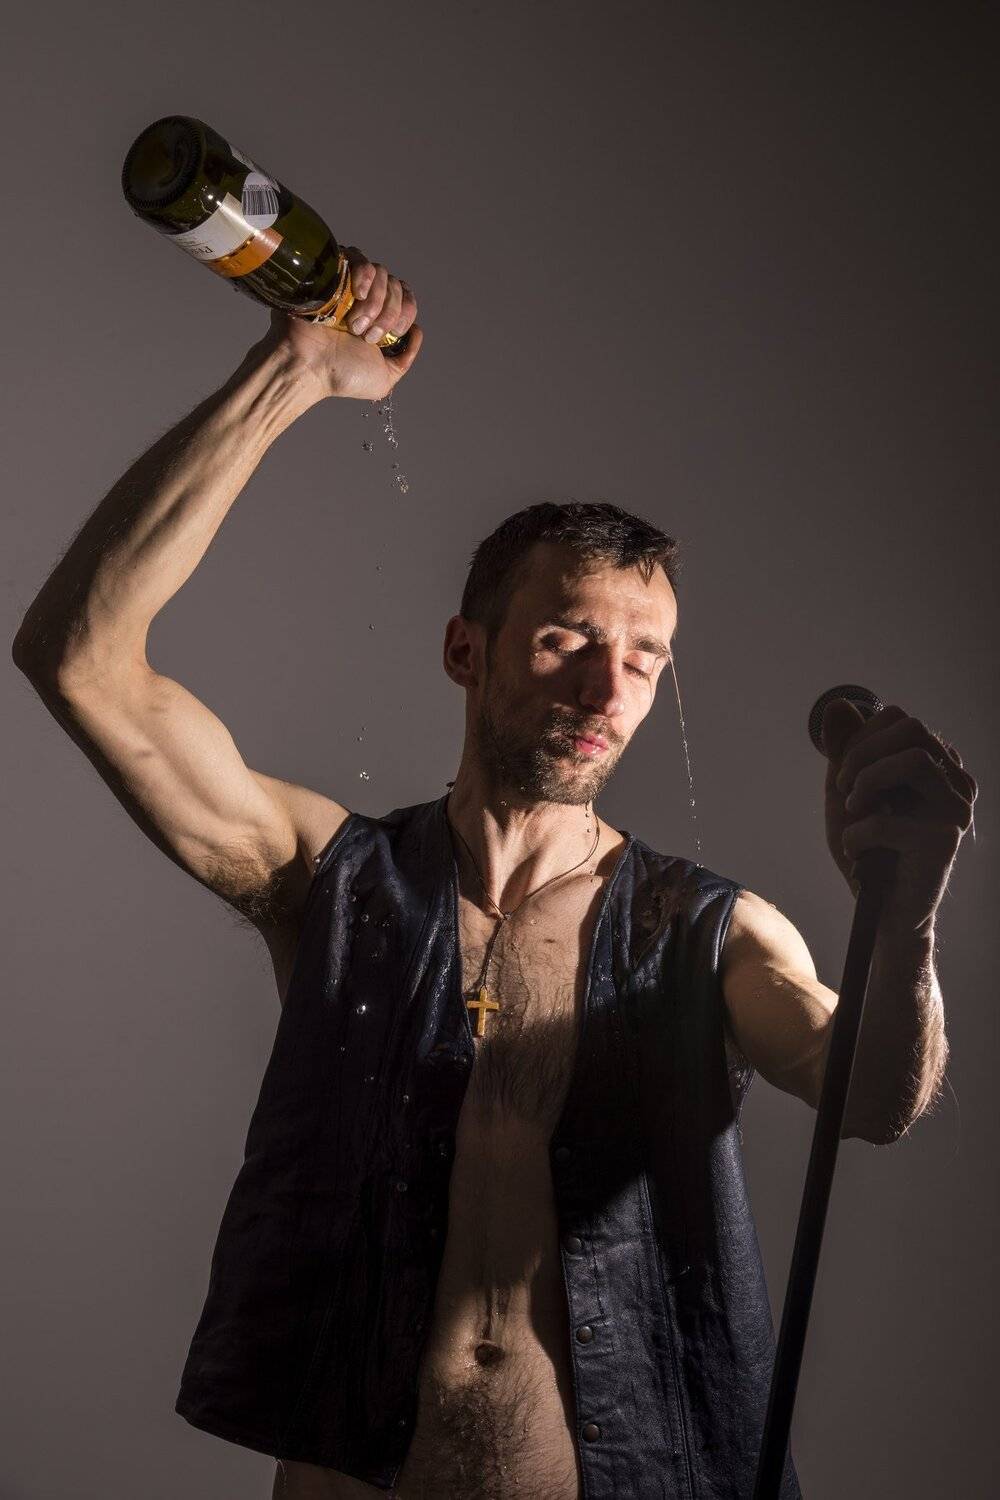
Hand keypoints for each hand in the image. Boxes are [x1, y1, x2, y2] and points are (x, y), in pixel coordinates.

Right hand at [259, 246, 422, 399]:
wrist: (308, 366)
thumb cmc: (341, 375)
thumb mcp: (385, 380)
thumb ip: (406, 358)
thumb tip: (417, 331)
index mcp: (380, 320)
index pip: (407, 300)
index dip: (406, 314)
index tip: (390, 336)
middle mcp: (367, 301)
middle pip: (397, 286)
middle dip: (388, 313)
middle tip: (367, 336)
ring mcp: (350, 286)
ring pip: (382, 273)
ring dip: (375, 302)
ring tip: (355, 325)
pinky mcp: (334, 273)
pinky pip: (359, 258)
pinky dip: (365, 274)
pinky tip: (357, 293)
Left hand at [821, 699, 977, 928]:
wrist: (884, 914)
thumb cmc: (868, 852)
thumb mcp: (846, 794)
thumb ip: (844, 751)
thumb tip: (838, 704)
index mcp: (938, 766)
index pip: (900, 720)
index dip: (862, 738)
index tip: (844, 774)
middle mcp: (955, 783)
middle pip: (911, 729)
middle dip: (862, 754)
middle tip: (844, 790)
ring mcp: (955, 811)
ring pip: (912, 760)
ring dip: (865, 782)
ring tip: (853, 812)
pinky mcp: (944, 842)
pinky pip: (886, 820)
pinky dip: (856, 836)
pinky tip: (858, 854)